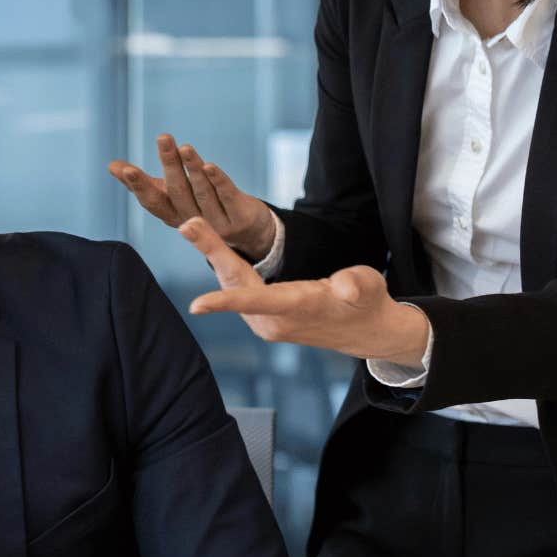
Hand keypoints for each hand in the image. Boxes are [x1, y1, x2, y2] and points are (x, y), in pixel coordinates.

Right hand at [109, 133, 275, 260]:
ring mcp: (217, 222)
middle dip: (170, 165)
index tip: (125, 168)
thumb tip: (112, 165)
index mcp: (172, 215)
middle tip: (163, 137)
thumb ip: (142, 183)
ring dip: (193, 169)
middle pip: (179, 192)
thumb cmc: (200, 207)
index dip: (138, 186)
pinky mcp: (239, 217)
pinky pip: (227, 196)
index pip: (153, 201)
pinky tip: (210, 165)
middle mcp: (192, 220)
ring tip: (184, 146)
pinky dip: (218, 181)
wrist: (245, 232)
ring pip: (202, 193)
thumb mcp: (170, 197)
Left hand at [178, 217, 429, 363]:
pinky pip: (238, 292)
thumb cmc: (367, 302)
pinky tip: (212, 245)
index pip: (255, 302)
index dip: (224, 303)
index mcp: (297, 309)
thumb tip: (344, 286)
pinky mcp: (263, 321)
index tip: (195, 305)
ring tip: (193, 226)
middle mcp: (274, 321)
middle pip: (235, 284)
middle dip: (211, 252)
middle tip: (187, 224)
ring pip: (233, 286)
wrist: (365, 332)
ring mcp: (266, 324)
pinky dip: (225, 268)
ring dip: (215, 256)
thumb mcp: (369, 287)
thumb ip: (355, 284)